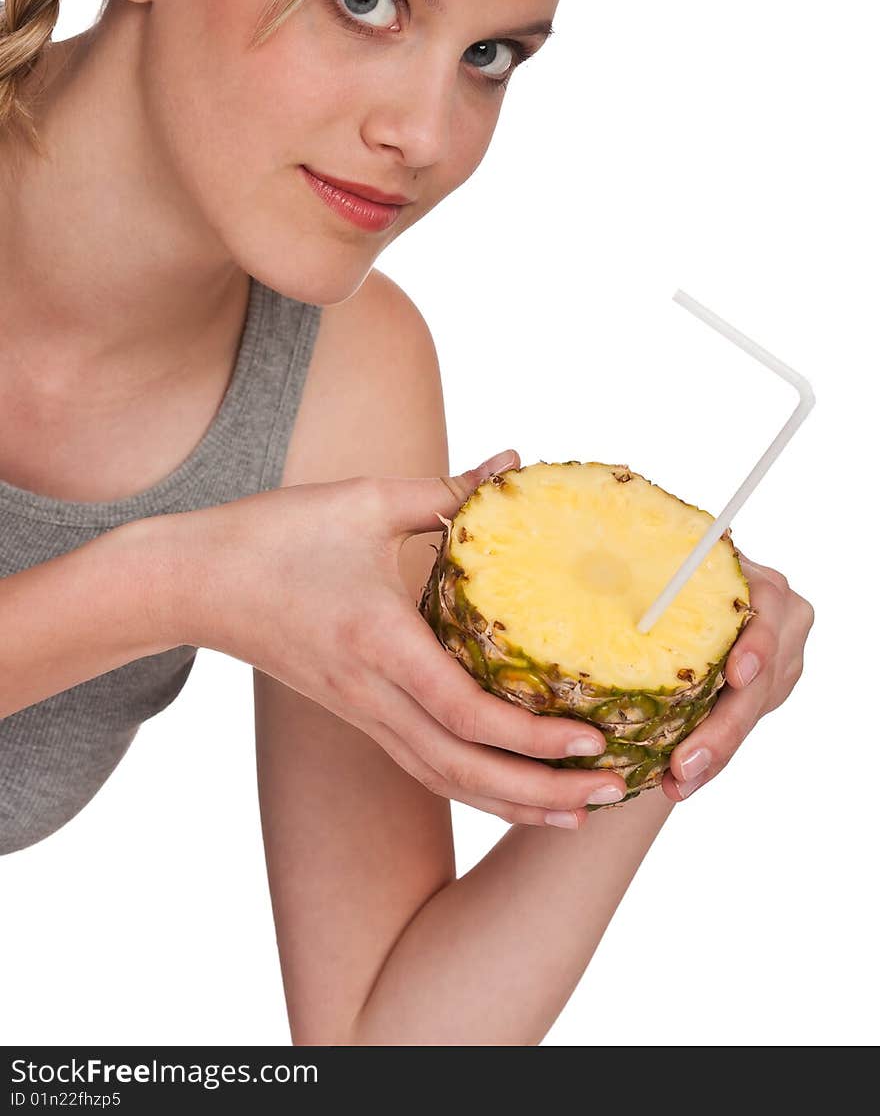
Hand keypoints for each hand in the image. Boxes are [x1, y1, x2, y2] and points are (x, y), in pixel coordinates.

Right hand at [174, 451, 626, 826]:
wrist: (192, 581)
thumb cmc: (273, 535)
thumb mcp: (363, 501)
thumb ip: (447, 490)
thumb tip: (513, 460)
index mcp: (378, 639)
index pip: (464, 709)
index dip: (532, 734)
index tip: (593, 735)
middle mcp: (370, 691)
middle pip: (462, 767)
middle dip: (541, 789)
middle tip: (614, 790)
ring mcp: (359, 710)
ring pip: (442, 779)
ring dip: (512, 801)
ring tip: (577, 812)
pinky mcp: (354, 712)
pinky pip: (420, 764)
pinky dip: (472, 784)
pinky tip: (510, 787)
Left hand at [662, 552, 814, 801]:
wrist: (661, 613)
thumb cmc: (649, 577)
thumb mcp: (654, 563)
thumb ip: (645, 568)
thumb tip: (598, 568)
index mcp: (752, 578)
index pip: (767, 607)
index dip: (756, 644)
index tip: (735, 675)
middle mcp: (775, 618)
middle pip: (761, 676)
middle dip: (724, 727)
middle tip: (685, 762)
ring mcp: (775, 658)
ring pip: (751, 712)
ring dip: (714, 752)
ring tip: (678, 781)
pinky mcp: (766, 691)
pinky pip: (740, 730)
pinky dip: (711, 759)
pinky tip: (682, 783)